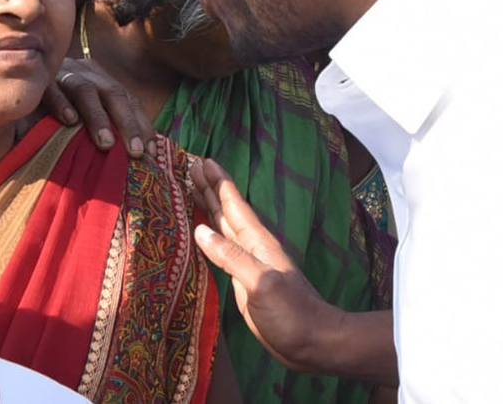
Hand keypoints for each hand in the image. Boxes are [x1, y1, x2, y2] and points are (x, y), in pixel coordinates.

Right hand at [42, 57, 154, 157]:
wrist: (15, 87)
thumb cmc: (55, 111)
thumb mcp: (84, 118)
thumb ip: (104, 128)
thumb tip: (136, 154)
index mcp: (100, 80)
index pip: (128, 98)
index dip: (142, 124)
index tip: (151, 153)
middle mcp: (86, 73)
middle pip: (114, 93)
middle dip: (128, 123)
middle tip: (136, 153)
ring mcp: (63, 73)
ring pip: (86, 90)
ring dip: (98, 117)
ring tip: (106, 144)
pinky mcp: (39, 79)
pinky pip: (52, 89)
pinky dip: (62, 104)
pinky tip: (69, 122)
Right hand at [190, 158, 333, 371]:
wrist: (312, 342)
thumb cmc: (291, 312)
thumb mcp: (261, 282)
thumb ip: (231, 257)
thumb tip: (199, 230)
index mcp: (257, 241)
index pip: (233, 203)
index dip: (218, 182)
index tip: (201, 160)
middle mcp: (250, 246)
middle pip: (225, 209)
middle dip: (209, 188)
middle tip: (190, 166)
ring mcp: (247, 262)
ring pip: (222, 226)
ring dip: (207, 206)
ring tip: (191, 188)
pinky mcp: (242, 279)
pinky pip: (220, 248)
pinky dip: (208, 235)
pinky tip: (199, 232)